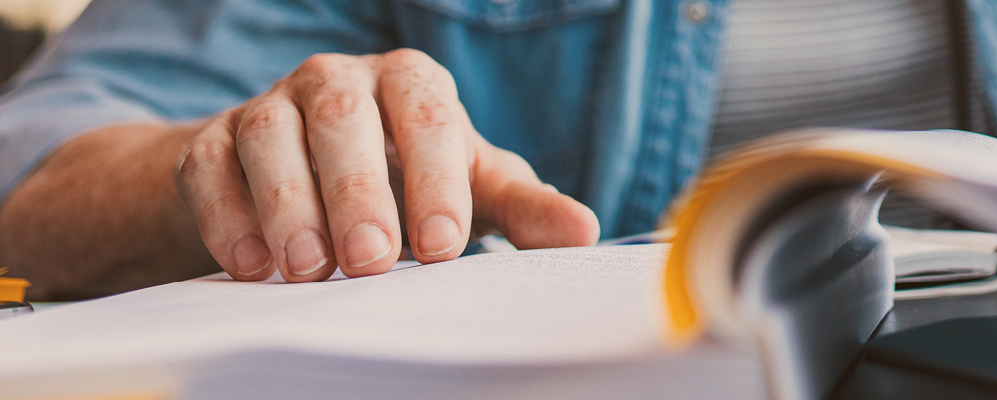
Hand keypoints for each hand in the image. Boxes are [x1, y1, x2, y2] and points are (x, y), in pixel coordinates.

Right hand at [175, 49, 598, 282]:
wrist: (311, 178)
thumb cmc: (412, 181)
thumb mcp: (472, 190)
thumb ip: (524, 209)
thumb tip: (585, 232)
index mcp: (410, 84)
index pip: (425, 117)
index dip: (435, 180)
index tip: (441, 247)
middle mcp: (337, 81)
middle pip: (343, 119)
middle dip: (358, 193)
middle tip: (371, 262)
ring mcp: (269, 105)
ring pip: (269, 136)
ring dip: (289, 206)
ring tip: (310, 270)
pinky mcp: (211, 143)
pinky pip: (210, 169)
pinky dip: (228, 218)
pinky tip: (252, 268)